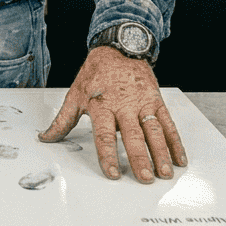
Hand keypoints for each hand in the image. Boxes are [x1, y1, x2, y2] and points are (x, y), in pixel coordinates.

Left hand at [39, 47, 187, 181]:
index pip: (105, 136)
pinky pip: (167, 123)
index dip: (108, 156)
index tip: (113, 174)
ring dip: (161, 153)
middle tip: (145, 178)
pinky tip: (179, 157)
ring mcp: (142, 103)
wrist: (119, 48)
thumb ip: (62, 120)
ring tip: (165, 172)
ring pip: (153, 131)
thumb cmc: (96, 73)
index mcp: (101, 106)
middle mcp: (123, 105)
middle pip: (132, 136)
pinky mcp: (156, 100)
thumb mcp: (75, 94)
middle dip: (139, 159)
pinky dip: (175, 141)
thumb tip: (46, 138)